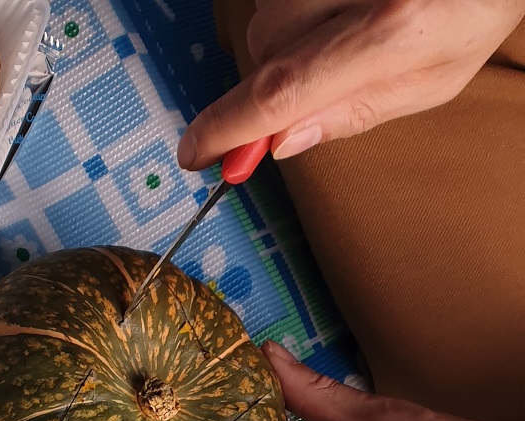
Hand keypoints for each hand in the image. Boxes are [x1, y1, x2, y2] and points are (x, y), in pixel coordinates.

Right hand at [179, 0, 524, 167]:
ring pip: (270, 14)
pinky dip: (301, 5)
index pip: (282, 91)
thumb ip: (355, 112)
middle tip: (333, 72)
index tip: (196, 154)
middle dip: (281, 76)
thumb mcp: (433, 80)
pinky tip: (342, 2)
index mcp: (389, 33)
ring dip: (295, 33)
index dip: (227, 128)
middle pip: (266, 48)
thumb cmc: (475, 7)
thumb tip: (280, 143)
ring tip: (352, 21)